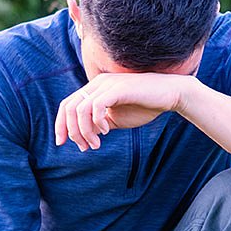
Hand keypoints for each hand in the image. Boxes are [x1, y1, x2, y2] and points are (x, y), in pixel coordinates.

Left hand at [54, 72, 195, 150]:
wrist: (169, 94)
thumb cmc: (145, 106)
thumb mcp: (118, 118)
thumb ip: (100, 124)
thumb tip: (86, 136)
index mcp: (95, 88)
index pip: (67, 104)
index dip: (60, 124)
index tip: (62, 142)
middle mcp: (97, 83)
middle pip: (69, 107)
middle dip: (72, 131)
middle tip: (85, 147)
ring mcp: (107, 84)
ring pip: (80, 109)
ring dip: (84, 131)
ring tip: (96, 144)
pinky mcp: (118, 88)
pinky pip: (97, 106)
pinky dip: (96, 122)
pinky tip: (106, 131)